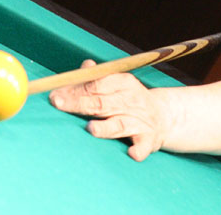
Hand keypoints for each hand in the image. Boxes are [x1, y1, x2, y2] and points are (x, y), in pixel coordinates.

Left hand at [49, 60, 170, 161]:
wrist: (164, 116)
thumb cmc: (131, 100)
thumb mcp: (118, 83)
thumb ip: (97, 78)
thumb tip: (83, 67)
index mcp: (123, 83)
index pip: (97, 84)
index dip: (75, 89)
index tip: (56, 94)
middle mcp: (131, 100)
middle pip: (102, 103)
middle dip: (79, 104)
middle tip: (59, 105)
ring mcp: (140, 121)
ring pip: (120, 124)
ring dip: (106, 127)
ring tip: (91, 128)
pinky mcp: (148, 139)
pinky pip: (143, 145)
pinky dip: (138, 150)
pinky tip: (132, 153)